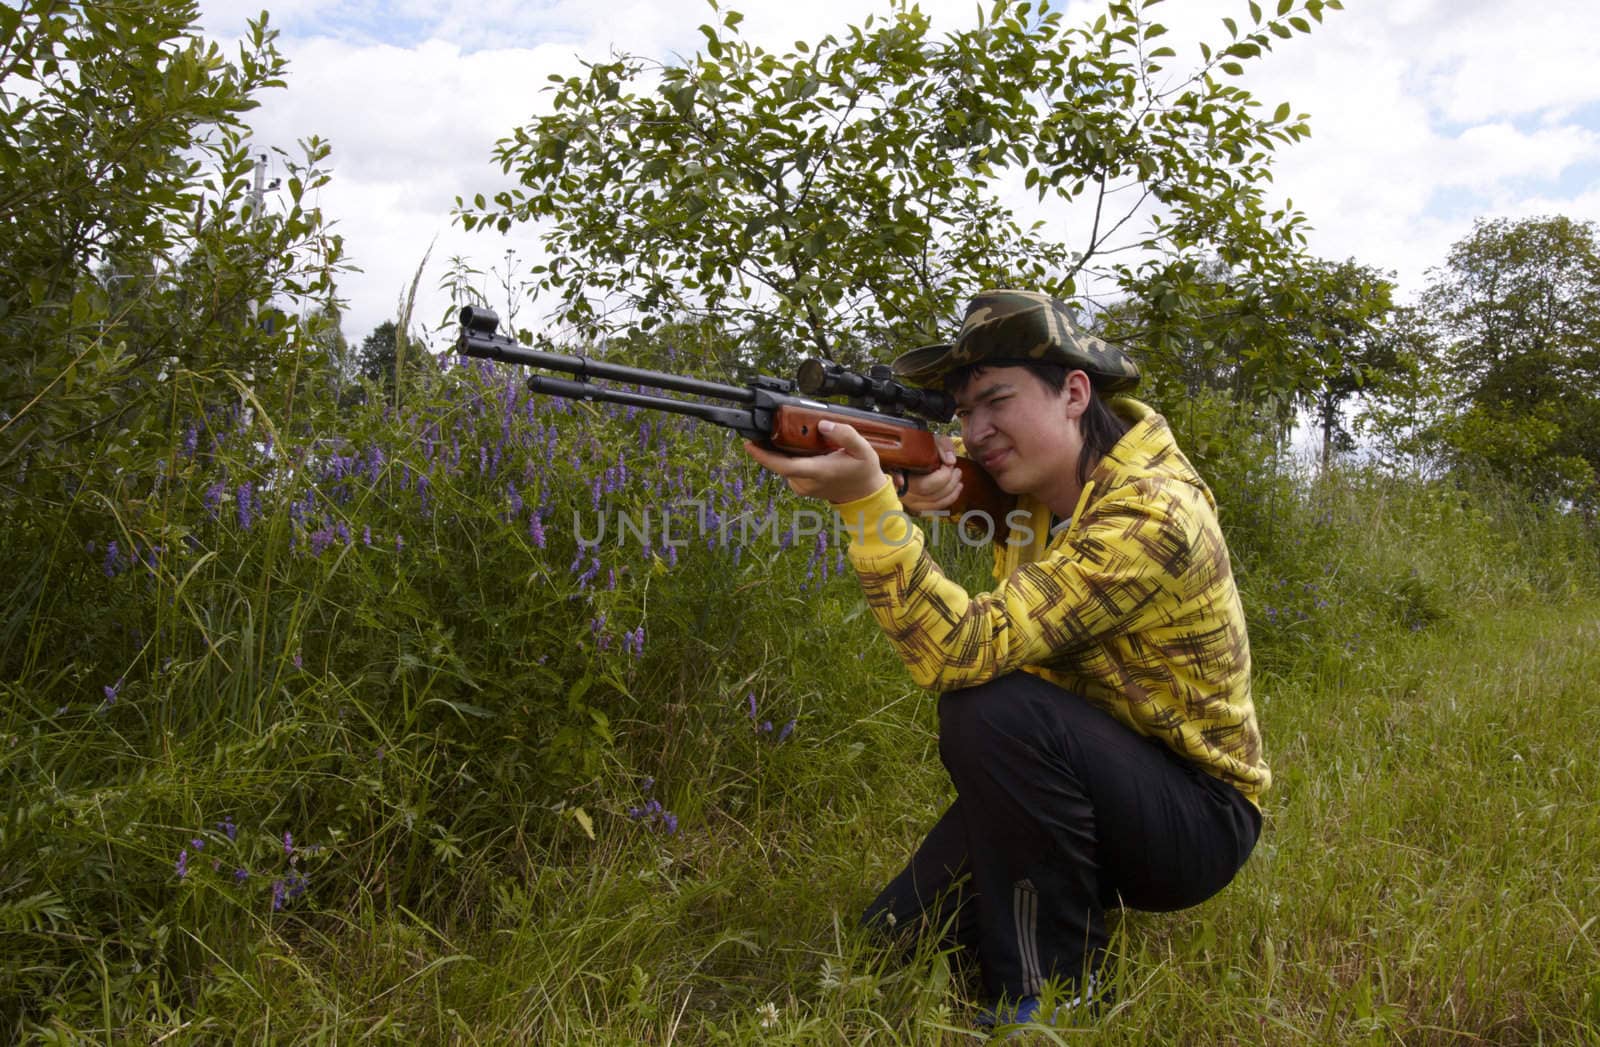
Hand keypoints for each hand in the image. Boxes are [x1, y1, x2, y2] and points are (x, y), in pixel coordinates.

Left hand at [742, 420, 891, 504]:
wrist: (864, 495)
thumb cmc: (863, 471)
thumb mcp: (863, 450)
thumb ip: (845, 434)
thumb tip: (823, 424)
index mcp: (819, 472)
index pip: (785, 466)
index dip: (764, 456)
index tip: (749, 444)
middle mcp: (806, 482)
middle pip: (778, 463)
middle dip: (767, 447)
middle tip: (762, 429)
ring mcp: (802, 487)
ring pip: (783, 465)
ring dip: (780, 451)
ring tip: (787, 435)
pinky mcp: (801, 487)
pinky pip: (788, 469)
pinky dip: (787, 458)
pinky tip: (797, 448)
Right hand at [896, 435, 962, 513]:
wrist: (903, 451)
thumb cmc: (916, 445)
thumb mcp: (929, 439)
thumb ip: (941, 447)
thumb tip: (951, 461)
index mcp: (900, 475)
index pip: (925, 485)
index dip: (943, 476)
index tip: (950, 465)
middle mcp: (902, 492)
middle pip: (931, 495)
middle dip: (949, 483)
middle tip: (957, 471)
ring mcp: (908, 500)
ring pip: (933, 504)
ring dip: (951, 493)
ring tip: (959, 480)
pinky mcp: (915, 504)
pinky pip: (933, 507)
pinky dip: (947, 499)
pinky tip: (956, 489)